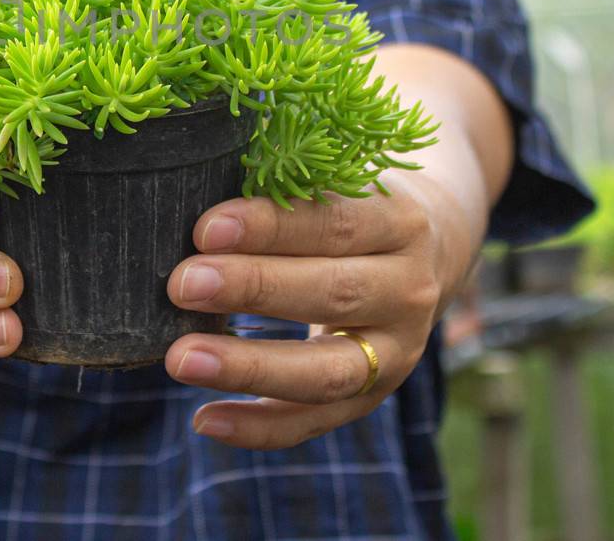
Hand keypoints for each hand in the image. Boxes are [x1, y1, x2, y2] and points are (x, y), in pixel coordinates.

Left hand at [163, 172, 471, 448]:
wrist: (432, 251)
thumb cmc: (355, 208)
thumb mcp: (342, 187)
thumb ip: (285, 195)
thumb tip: (194, 211)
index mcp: (401, 224)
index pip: (335, 224)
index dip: (271, 227)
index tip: (205, 229)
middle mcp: (409, 291)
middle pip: (333, 294)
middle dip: (253, 289)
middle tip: (182, 285)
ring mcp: (397, 352)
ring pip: (326, 371)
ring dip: (249, 368)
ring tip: (181, 359)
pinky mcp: (373, 396)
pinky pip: (315, 421)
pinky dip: (258, 427)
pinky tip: (204, 420)